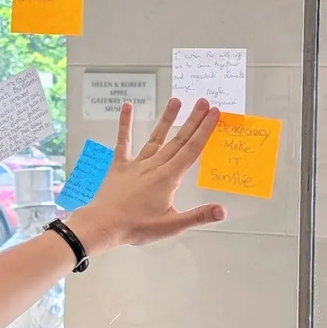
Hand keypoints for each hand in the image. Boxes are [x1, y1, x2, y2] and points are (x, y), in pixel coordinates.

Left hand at [68, 98, 226, 252]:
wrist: (104, 224)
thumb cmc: (137, 226)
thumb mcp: (171, 225)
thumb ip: (198, 216)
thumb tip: (222, 211)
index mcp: (168, 178)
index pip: (192, 150)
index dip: (204, 130)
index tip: (214, 114)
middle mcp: (155, 166)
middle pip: (178, 140)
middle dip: (193, 120)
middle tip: (203, 102)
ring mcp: (136, 163)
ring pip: (156, 137)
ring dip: (167, 119)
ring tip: (176, 100)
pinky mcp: (119, 165)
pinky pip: (123, 141)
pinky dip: (125, 123)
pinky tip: (127, 106)